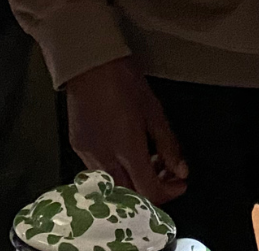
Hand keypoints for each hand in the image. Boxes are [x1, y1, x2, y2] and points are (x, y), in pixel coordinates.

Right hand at [63, 59, 187, 203]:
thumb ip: (168, 146)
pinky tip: (126, 154)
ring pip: (114, 185)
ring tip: (148, 162)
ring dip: (134, 182)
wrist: (89, 63)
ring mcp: (87, 153)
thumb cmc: (124, 82)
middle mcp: (105, 157)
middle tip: (167, 175)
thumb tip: (181, 171)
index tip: (180, 182)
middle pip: (131, 194)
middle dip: (153, 190)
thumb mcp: (154, 112)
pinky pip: (99, 171)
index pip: (150, 191)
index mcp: (127, 149)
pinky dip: (117, 171)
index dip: (170, 192)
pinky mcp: (77, 146)